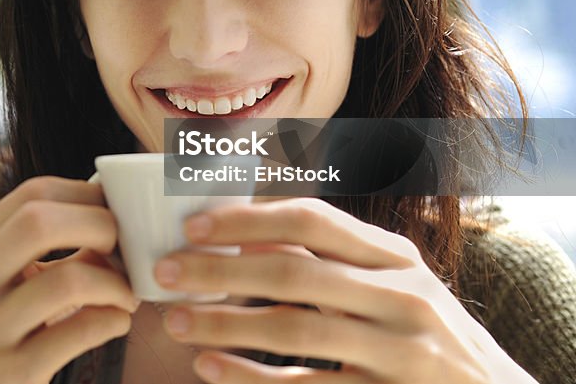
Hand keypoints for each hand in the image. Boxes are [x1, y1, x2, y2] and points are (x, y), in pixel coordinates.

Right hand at [0, 177, 138, 383]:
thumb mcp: (2, 277)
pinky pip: (82, 331)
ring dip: (115, 283)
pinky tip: (116, 321)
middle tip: (122, 247)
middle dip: (98, 225)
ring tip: (126, 294)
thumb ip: (42, 241)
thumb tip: (111, 205)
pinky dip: (114, 320)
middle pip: (39, 222)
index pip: (32, 193)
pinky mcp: (12, 372)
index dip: (86, 194)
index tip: (114, 210)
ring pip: (67, 280)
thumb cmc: (1, 327)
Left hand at [152, 197, 537, 382]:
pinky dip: (252, 378)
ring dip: (224, 325)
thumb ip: (332, 257)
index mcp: (393, 256)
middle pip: (292, 273)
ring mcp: (400, 351)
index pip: (311, 220)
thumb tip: (246, 232)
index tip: (191, 225)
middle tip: (164, 271)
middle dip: (218, 270)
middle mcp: (401, 295)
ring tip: (175, 322)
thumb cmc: (423, 334)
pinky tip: (209, 369)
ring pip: (294, 331)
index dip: (246, 218)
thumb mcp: (390, 284)